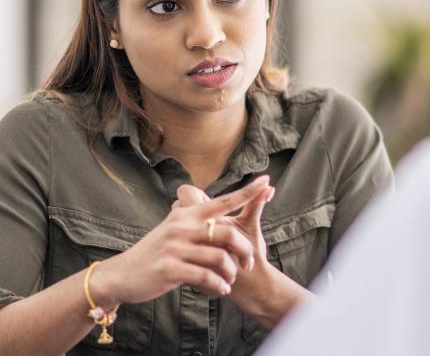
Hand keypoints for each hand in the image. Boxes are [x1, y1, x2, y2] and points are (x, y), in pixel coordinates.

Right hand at [89, 176, 271, 308]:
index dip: (247, 191)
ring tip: (231, 280)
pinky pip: (206, 276)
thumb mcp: (174, 231)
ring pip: (220, 258)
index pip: (223, 200)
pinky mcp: (170, 269)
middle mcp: (182, 226)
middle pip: (228, 234)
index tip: (267, 181)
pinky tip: (221, 290)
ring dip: (231, 272)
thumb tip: (220, 219)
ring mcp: (175, 247)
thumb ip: (196, 224)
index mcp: (187, 214)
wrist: (122, 274)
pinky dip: (219, 285)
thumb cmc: (155, 253)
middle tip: (249, 264)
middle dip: (245, 251)